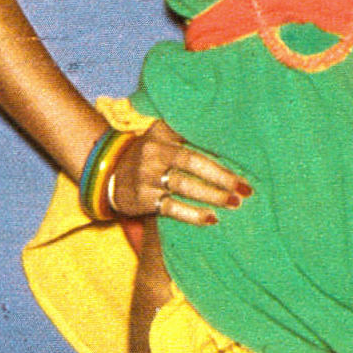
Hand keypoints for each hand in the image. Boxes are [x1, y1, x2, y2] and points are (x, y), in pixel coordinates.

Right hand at [106, 120, 252, 227]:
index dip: (218, 146)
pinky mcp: (143, 200)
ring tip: (235, 202)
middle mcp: (153, 152)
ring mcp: (146, 177)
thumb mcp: (161, 136)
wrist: (108, 174)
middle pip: (193, 162)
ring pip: (184, 186)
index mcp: (161, 133)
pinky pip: (172, 208)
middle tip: (245, 187)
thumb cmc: (149, 155)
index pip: (194, 136)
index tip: (243, 153)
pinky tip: (212, 219)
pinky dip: (193, 215)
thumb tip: (230, 139)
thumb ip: (186, 134)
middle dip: (221, 175)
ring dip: (213, 196)